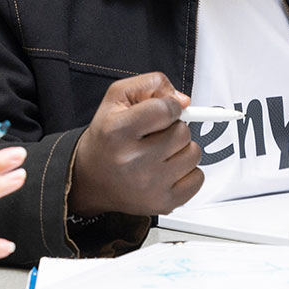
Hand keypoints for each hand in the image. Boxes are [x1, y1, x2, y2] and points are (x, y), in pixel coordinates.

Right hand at [69, 72, 202, 216]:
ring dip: (182, 150)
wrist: (90, 178)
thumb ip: (151, 85)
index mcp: (118, 131)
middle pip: (183, 132)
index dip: (169, 106)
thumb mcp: (116, 98)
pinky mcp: (163, 202)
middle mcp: (132, 160)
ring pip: (194, 154)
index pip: (166, 109)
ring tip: (161, 152)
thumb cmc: (106, 137)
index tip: (163, 111)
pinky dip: (187, 172)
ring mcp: (149, 184)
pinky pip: (198, 178)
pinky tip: (167, 169)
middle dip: (174, 129)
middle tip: (155, 134)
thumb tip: (183, 101)